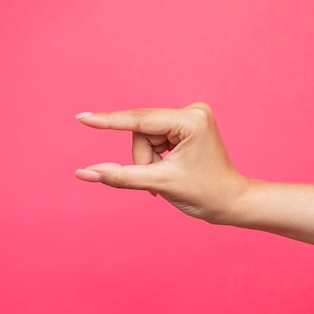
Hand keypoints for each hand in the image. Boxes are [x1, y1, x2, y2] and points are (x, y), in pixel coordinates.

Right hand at [75, 102, 248, 222]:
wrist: (231, 202)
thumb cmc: (204, 194)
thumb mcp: (159, 183)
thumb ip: (120, 176)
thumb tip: (84, 172)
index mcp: (191, 120)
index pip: (140, 121)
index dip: (109, 122)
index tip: (82, 118)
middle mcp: (193, 111)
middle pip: (142, 131)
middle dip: (143, 159)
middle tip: (158, 181)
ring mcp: (192, 117)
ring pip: (146, 137)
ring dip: (148, 160)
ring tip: (167, 178)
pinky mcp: (188, 125)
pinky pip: (155, 138)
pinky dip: (156, 157)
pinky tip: (170, 169)